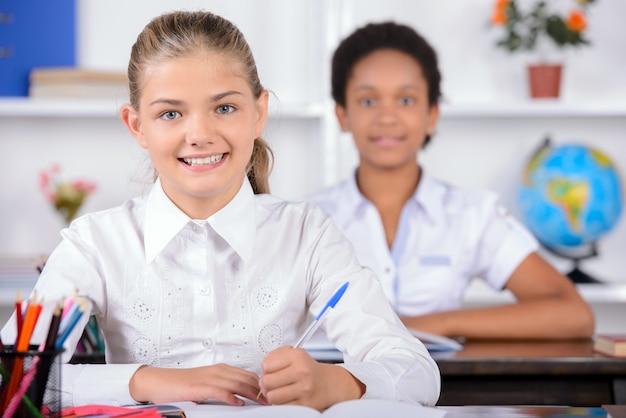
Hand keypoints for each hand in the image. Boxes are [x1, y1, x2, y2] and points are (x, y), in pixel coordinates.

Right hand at [129, 363, 268, 405]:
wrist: (160, 382)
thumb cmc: (183, 386)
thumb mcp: (208, 385)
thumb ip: (224, 388)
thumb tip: (242, 397)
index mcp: (221, 369)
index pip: (247, 375)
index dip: (261, 384)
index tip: (271, 394)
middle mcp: (218, 371)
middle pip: (245, 378)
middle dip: (261, 390)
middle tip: (272, 400)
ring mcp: (208, 378)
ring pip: (236, 383)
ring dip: (251, 393)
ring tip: (262, 402)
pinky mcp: (199, 387)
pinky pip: (219, 391)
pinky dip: (231, 397)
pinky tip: (239, 404)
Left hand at [259, 346, 363, 409]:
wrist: (330, 384)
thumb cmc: (309, 370)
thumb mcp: (295, 354)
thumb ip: (275, 356)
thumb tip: (262, 369)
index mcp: (297, 356)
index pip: (266, 365)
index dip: (266, 369)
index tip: (271, 372)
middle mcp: (302, 371)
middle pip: (267, 382)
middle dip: (266, 384)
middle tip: (273, 384)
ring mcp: (304, 389)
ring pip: (272, 397)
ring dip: (273, 396)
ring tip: (280, 392)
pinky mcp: (305, 404)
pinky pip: (282, 407)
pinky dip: (281, 404)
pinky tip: (287, 398)